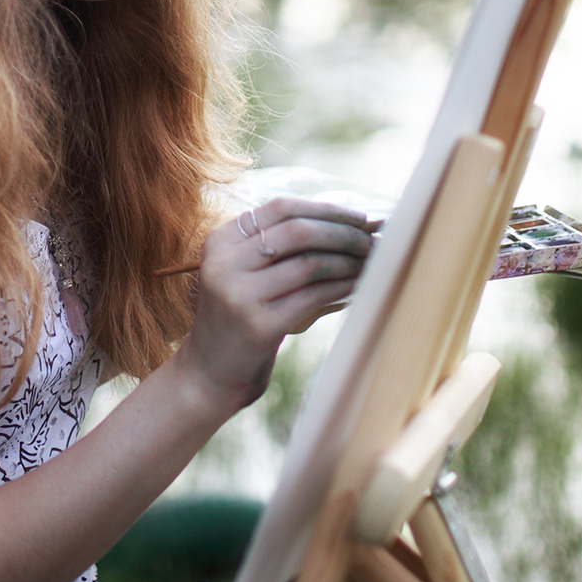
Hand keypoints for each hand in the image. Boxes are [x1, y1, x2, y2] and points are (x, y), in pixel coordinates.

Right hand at [175, 195, 376, 416]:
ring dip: (349, 261)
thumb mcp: (248, 273)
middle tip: (371, 241)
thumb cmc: (241, 317)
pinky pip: (314, 295)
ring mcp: (239, 294)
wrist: (210, 373)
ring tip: (369, 264)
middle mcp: (224, 263)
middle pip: (298, 230)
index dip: (326, 209)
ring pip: (309, 262)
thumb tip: (355, 222)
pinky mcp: (258, 325)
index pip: (281, 208)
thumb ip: (286, 248)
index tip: (359, 217)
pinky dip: (343, 287)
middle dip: (343, 232)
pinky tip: (357, 287)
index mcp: (221, 241)